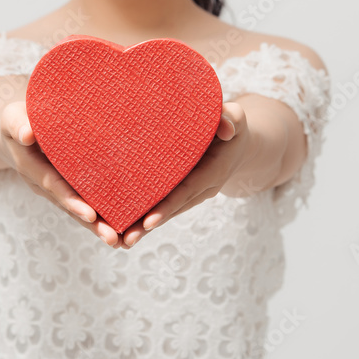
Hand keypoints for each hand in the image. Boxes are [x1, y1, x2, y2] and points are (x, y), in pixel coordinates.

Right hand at [0, 100, 120, 246]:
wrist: (17, 129)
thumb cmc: (18, 119)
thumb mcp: (12, 117)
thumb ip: (18, 125)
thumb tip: (26, 134)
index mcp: (31, 168)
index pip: (54, 185)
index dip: (71, 200)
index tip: (91, 215)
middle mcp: (44, 184)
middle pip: (69, 206)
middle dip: (90, 223)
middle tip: (112, 238)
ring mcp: (55, 189)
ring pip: (77, 210)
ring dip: (97, 227)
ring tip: (120, 241)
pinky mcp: (67, 187)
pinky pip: (83, 202)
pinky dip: (99, 216)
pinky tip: (122, 228)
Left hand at [121, 101, 245, 247]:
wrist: (237, 142)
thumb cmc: (233, 125)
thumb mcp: (236, 117)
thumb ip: (232, 118)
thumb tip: (227, 129)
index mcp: (213, 171)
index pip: (187, 190)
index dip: (168, 206)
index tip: (148, 221)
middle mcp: (203, 188)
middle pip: (174, 209)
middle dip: (150, 224)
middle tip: (126, 239)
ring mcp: (194, 193)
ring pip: (168, 212)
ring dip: (145, 227)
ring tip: (120, 241)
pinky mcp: (184, 192)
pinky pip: (166, 205)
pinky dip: (147, 217)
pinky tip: (126, 227)